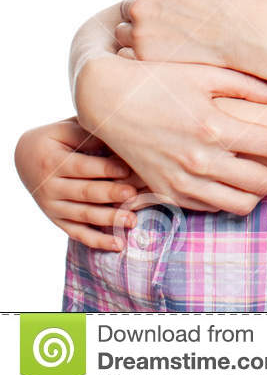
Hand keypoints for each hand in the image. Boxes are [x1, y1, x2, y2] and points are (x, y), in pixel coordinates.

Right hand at [15, 118, 141, 250]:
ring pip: (83, 215)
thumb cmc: (57, 138)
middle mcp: (51, 187)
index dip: (105, 168)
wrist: (26, 156)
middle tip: (133, 195)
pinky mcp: (57, 219)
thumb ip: (89, 135)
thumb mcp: (67, 130)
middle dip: (110, 194)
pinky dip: (97, 240)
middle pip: (85, 192)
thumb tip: (120, 138)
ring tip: (132, 221)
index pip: (83, 167)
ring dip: (108, 219)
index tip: (128, 169)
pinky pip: (77, 233)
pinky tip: (118, 245)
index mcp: (53, 162)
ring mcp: (52, 206)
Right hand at [73, 55, 266, 215]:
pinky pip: (210, 207)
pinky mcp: (166, 193)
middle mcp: (199, 160)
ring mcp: (181, 181)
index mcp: (214, 127)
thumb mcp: (206, 72)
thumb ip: (249, 86)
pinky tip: (248, 184)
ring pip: (239, 203)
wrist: (107, 100)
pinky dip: (233, 199)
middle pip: (264, 182)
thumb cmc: (160, 78)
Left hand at [118, 0, 266, 67]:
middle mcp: (140, 5)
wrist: (252, 33)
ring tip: (169, 32)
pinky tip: (166, 47)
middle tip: (174, 12)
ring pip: (124, 29)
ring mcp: (141, 34)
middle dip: (145, 5)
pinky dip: (140, 50)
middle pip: (126, 2)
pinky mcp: (146, 58)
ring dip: (139, 28)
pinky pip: (128, 52)